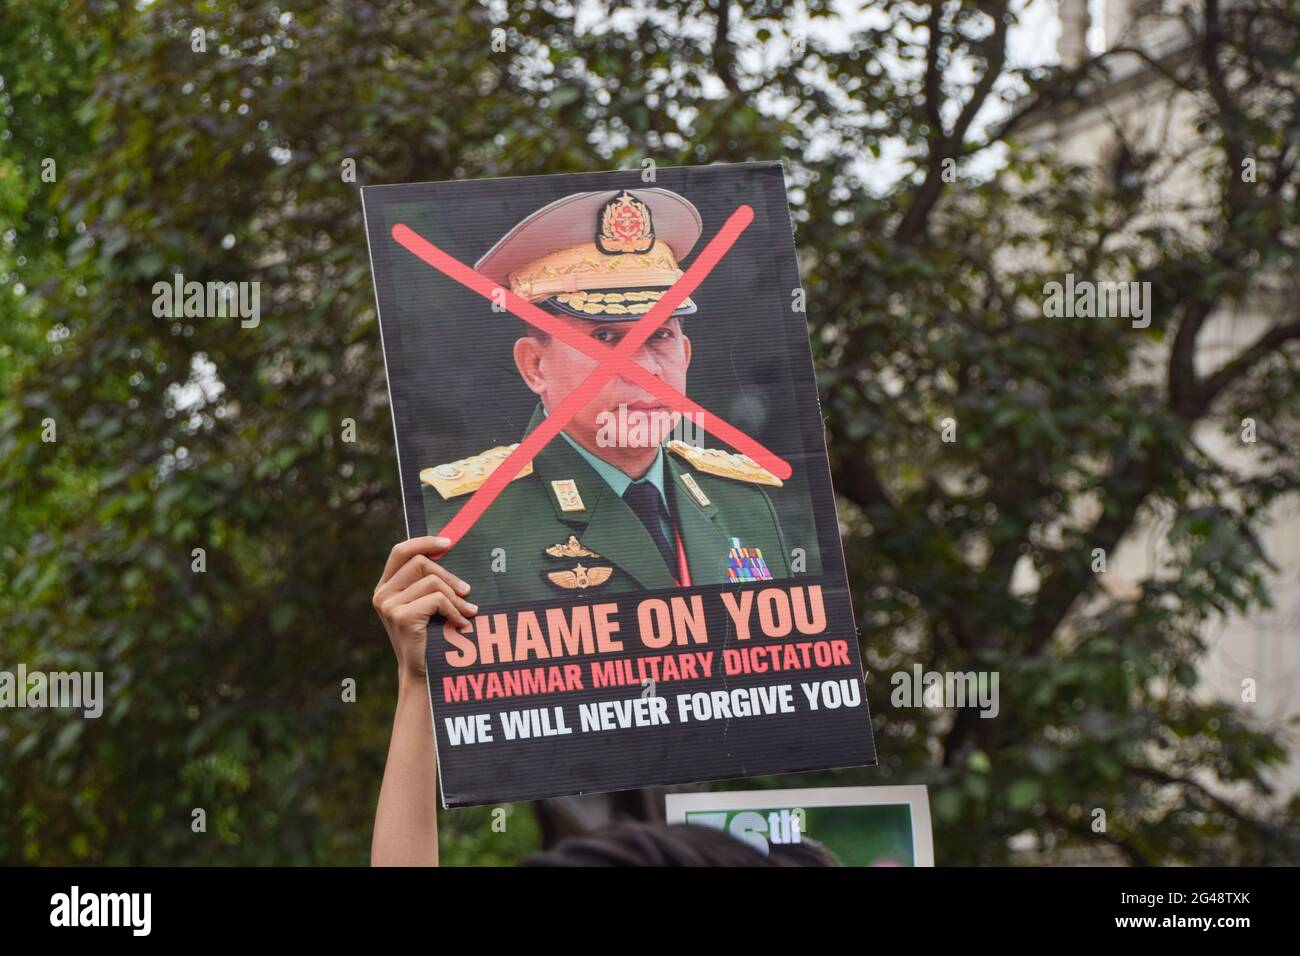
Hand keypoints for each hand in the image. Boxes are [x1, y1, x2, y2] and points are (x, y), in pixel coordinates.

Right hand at [373, 536, 476, 678]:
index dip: (424, 541)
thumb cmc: (428, 638)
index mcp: (385, 587)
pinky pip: (437, 600)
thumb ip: (427, 582)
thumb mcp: (423, 605)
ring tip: (468, 610)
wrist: (423, 674)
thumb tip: (450, 549)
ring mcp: (389, 605)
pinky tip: (461, 622)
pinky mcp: (402, 617)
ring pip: (433, 581)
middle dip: (449, 575)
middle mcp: (382, 594)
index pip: (401, 551)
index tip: (449, 542)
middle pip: (420, 562)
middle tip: (467, 591)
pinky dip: (455, 610)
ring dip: (456, 597)